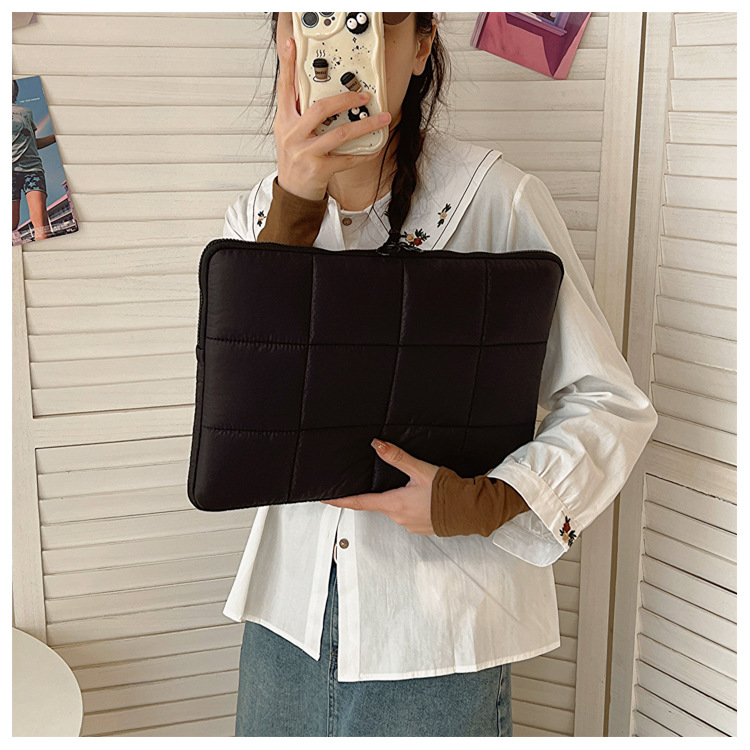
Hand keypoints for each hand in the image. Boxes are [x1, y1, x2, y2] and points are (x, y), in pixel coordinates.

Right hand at [274, 36, 391, 200]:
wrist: (292, 192)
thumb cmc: (294, 160)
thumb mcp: (289, 133)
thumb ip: (299, 112)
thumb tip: (313, 89)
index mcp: (284, 121)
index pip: (284, 87)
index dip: (287, 64)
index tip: (291, 44)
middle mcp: (293, 134)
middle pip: (321, 109)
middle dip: (346, 99)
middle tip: (365, 96)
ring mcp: (306, 152)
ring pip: (340, 134)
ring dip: (364, 125)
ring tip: (381, 119)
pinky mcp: (318, 169)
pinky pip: (346, 159)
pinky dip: (363, 154)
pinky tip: (374, 148)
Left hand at [321, 439, 438, 534]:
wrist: (470, 509)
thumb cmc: (448, 492)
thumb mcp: (420, 470)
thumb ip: (397, 457)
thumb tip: (377, 445)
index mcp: (394, 503)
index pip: (360, 502)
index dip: (340, 500)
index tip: (325, 499)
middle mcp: (399, 517)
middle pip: (379, 504)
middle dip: (378, 495)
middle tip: (386, 483)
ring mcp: (410, 524)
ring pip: (395, 509)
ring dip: (398, 499)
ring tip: (413, 488)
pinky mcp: (421, 527)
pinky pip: (409, 515)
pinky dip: (411, 506)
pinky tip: (422, 498)